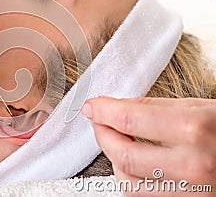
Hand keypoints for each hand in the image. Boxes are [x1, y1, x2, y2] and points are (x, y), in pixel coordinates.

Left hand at [82, 97, 215, 195]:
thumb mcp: (200, 107)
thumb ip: (154, 108)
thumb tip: (116, 107)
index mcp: (195, 129)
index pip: (129, 120)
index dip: (103, 110)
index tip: (92, 106)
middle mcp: (192, 165)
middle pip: (122, 154)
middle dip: (102, 134)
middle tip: (98, 121)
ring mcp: (192, 193)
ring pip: (127, 183)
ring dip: (114, 160)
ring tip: (115, 141)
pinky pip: (144, 196)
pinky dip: (130, 179)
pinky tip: (133, 163)